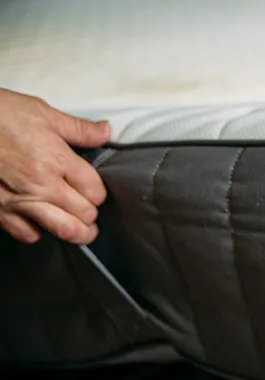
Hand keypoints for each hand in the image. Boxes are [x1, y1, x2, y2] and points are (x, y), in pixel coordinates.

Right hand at [0, 88, 110, 244]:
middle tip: (89, 211)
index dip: (99, 193)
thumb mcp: (42, 112)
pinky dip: (38, 232)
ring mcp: (20, 200)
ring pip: (64, 230)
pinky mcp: (0, 210)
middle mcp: (42, 184)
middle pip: (85, 215)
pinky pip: (27, 234)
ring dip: (76, 232)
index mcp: (57, 159)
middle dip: (92, 214)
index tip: (93, 190)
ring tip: (79, 228)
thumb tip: (107, 131)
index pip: (96, 191)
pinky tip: (39, 221)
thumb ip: (78, 129)